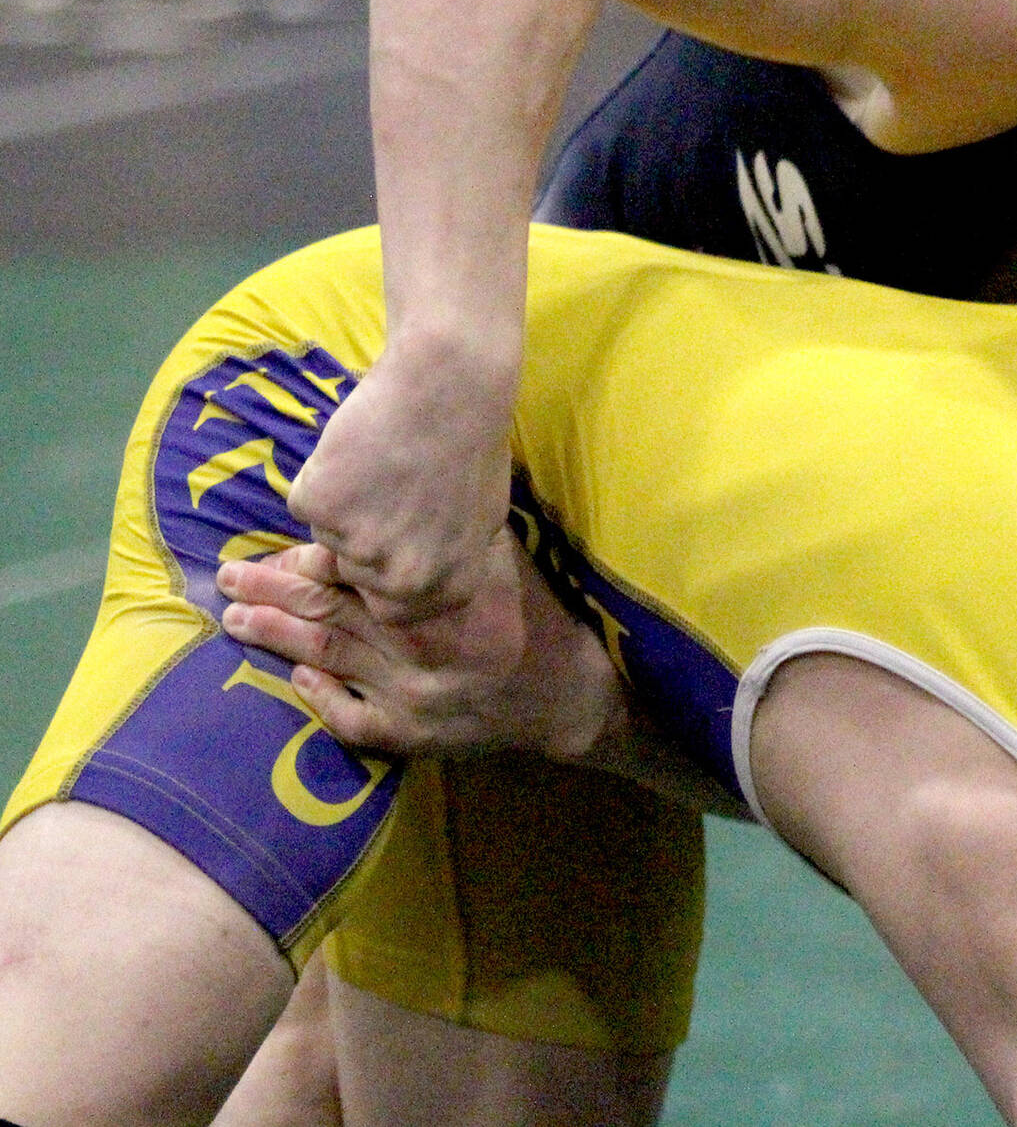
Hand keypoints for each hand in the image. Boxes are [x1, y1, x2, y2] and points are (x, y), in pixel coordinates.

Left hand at [217, 536, 620, 760]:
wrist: (572, 695)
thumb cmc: (538, 614)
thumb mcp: (502, 558)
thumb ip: (449, 536)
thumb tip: (388, 496)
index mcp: (439, 597)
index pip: (354, 573)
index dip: (308, 560)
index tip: (276, 548)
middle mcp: (419, 648)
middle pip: (327, 612)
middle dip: (272, 592)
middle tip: (228, 577)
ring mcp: (412, 696)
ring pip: (328, 658)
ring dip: (276, 636)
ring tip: (235, 618)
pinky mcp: (413, 735)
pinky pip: (349, 718)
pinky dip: (318, 696)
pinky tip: (295, 674)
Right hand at [286, 340, 514, 625]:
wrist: (449, 384)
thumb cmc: (470, 443)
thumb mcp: (478, 521)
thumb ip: (442, 564)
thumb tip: (413, 588)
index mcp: (446, 589)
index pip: (393, 612)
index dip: (385, 575)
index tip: (392, 540)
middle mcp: (402, 581)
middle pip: (354, 577)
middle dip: (360, 540)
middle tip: (385, 492)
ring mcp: (357, 547)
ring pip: (327, 537)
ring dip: (344, 506)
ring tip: (382, 462)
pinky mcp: (317, 508)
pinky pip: (306, 501)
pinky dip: (322, 477)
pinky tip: (358, 448)